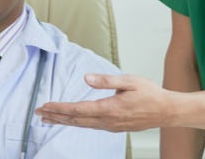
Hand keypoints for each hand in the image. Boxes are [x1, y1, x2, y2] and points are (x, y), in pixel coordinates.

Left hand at [34, 74, 182, 132]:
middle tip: (38, 113)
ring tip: (48, 118)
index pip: (78, 110)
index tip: (45, 106)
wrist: (166, 111)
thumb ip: (107, 80)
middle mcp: (108, 121)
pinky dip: (76, 123)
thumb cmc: (151, 95)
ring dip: (63, 121)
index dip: (59, 109)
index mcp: (109, 108)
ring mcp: (110, 126)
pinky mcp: (114, 127)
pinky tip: (71, 120)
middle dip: (55, 116)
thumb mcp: (130, 81)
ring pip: (81, 125)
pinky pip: (90, 126)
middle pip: (75, 120)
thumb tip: (87, 78)